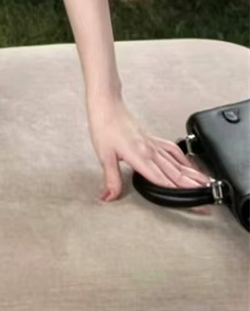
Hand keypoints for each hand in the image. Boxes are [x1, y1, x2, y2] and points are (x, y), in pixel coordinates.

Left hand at [86, 97, 212, 201]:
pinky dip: (184, 159)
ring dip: (193, 175)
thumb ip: (111, 179)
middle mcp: (151, 151)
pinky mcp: (152, 138)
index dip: (180, 196)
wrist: (107, 105)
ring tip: (206, 185)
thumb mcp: (104, 155)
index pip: (164, 182)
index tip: (195, 206)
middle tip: (207, 202)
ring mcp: (153, 144)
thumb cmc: (104, 126)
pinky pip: (173, 150)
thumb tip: (109, 197)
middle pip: (176, 174)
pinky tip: (189, 165)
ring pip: (178, 163)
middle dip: (193, 190)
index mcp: (141, 157)